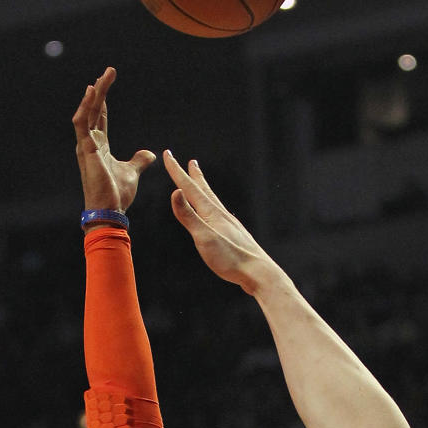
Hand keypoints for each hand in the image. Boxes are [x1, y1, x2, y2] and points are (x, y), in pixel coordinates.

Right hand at [73, 66, 155, 211]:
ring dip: (94, 95)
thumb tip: (149, 153)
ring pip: (87, 112)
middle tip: (109, 71)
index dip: (102, 99)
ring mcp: (85, 145)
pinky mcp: (86, 150)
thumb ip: (139, 160)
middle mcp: (89, 142)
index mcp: (99, 145)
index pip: (100, 116)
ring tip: (101, 78)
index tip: (106, 81)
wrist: (111, 210)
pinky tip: (91, 93)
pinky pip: (82, 123)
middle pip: (94, 110)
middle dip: (100, 90)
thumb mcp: (132, 172)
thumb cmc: (117, 193)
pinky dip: (85, 107)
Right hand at [164, 150, 284, 293]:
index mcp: (212, 214)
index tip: (167, 154)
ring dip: (205, 191)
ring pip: (214, 202)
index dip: (176, 171)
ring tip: (202, 185)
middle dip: (195, 176)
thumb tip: (175, 192)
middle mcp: (222, 215)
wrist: (259, 274)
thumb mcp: (204, 238)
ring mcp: (229, 225)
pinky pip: (220, 215)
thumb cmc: (231, 259)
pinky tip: (217, 215)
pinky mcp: (234, 236)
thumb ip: (189, 216)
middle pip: (205, 191)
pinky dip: (213, 208)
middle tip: (191, 162)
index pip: (189, 188)